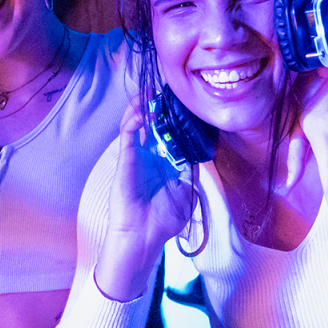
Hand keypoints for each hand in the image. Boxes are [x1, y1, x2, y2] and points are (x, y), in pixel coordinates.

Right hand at [96, 104, 194, 300]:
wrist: (144, 237)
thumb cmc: (163, 220)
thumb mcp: (187, 192)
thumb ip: (191, 172)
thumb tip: (202, 155)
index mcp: (163, 161)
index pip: (168, 132)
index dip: (174, 116)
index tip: (184, 101)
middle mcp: (149, 155)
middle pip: (151, 123)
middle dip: (158, 106)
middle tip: (168, 90)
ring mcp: (135, 156)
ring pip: (135, 124)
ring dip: (142, 107)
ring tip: (152, 94)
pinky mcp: (125, 160)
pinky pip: (127, 135)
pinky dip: (133, 121)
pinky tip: (143, 111)